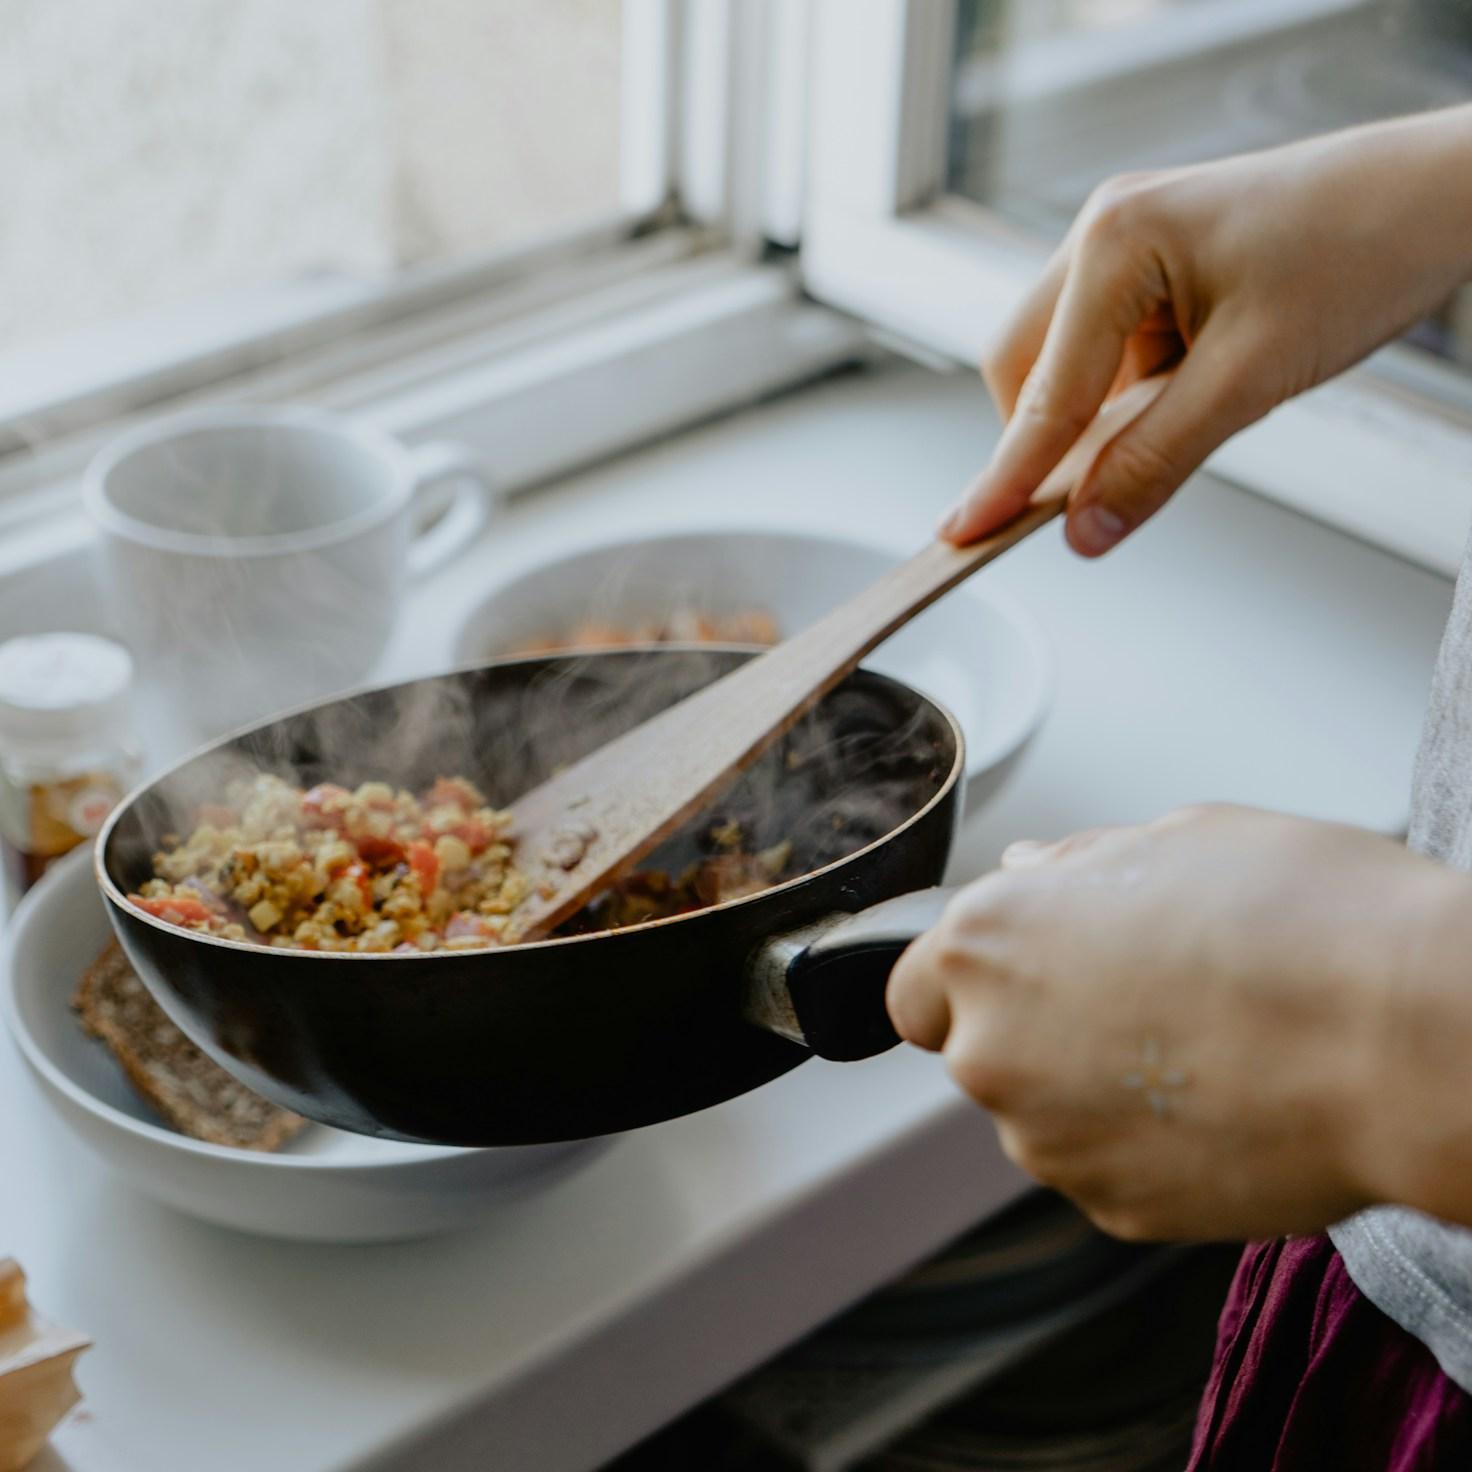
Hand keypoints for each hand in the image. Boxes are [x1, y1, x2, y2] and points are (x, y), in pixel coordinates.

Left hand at [886, 805, 1467, 1241]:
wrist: (1401, 1037)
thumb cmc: (1299, 918)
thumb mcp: (1176, 838)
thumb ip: (1076, 867)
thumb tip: (1032, 873)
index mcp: (987, 943)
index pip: (915, 989)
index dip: (967, 982)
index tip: (1022, 976)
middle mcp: (991, 1049)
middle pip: (982, 1051)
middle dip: (1040, 1030)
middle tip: (1144, 999)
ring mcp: (1049, 1142)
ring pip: (1045, 1116)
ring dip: (1095, 1091)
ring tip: (1203, 1047)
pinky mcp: (1114, 1209)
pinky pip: (1108, 1169)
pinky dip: (1149, 1146)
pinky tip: (1225, 1101)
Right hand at [941, 106, 1471, 556]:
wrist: (1443, 195)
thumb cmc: (1364, 248)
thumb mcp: (1252, 379)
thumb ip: (1156, 460)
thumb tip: (1086, 527)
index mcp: (1115, 242)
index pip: (1042, 393)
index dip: (1006, 476)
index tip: (964, 533)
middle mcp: (1105, 232)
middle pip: (1023, 368)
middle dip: (1045, 439)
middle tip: (1076, 502)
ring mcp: (1126, 244)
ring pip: (1062, 362)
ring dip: (1095, 416)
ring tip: (1180, 424)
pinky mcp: (1154, 265)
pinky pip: (1107, 349)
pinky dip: (1129, 394)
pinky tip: (1188, 396)